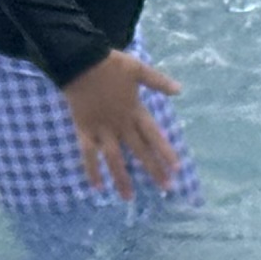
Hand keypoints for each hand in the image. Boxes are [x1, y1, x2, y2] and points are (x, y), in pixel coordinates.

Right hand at [58, 50, 183, 202]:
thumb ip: (158, 81)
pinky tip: (97, 187)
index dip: (165, 151)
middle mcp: (121, 124)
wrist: (80, 61)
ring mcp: (102, 129)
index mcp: (135, 110)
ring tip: (129, 197)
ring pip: (114, 159)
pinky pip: (88, 154)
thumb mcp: (138, 68)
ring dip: (122, 178)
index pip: (153, 135)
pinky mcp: (84, 130)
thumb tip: (179, 90)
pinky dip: (91, 170)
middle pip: (139, 151)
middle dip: (153, 170)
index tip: (177, 169)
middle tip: (165, 188)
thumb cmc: (110, 65)